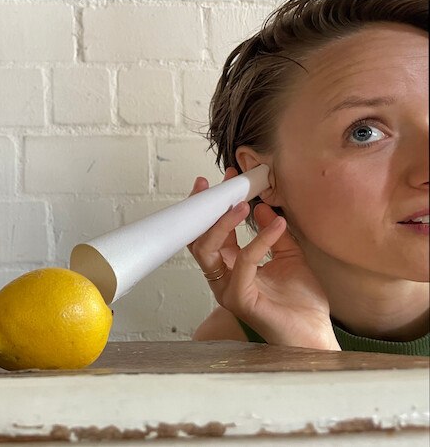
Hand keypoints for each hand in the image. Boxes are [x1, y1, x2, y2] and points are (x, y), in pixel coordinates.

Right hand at [187, 167, 339, 350]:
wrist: (314, 333)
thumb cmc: (301, 303)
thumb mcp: (289, 256)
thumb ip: (274, 234)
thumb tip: (263, 207)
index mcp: (230, 269)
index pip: (213, 233)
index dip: (217, 207)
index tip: (227, 181)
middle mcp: (222, 279)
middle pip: (199, 239)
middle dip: (206, 209)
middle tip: (221, 185)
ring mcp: (227, 289)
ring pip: (209, 249)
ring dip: (224, 222)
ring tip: (244, 202)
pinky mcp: (240, 298)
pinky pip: (244, 262)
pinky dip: (260, 239)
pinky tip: (278, 224)